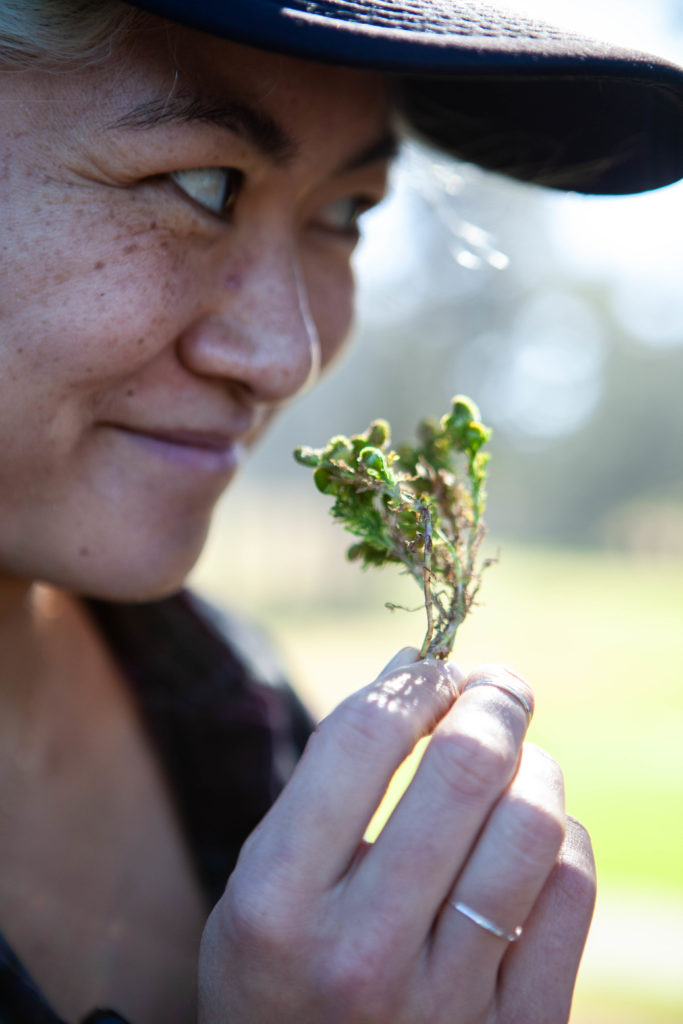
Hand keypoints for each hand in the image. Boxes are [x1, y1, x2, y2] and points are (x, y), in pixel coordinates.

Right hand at [199, 650, 594, 1022]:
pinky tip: (529, 837)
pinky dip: (559, 838)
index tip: (434, 669)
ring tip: (514, 761)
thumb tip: (417, 667)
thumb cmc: (281, 969)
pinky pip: (570, 889)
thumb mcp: (265, 876)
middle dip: (492, 699)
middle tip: (495, 687)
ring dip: (532, 765)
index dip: (416, 679)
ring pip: (532, 823)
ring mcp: (446, 1002)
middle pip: (465, 767)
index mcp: (278, 902)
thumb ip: (331, 776)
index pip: (365, 737)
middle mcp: (361, 953)